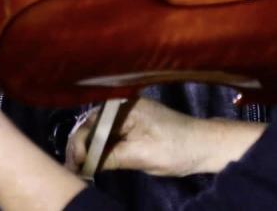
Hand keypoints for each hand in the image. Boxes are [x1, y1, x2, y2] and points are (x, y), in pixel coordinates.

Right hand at [65, 99, 256, 177]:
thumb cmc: (174, 147)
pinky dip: (100, 149)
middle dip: (79, 148)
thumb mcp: (139, 155)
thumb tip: (82, 164)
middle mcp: (120, 106)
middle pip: (90, 126)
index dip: (78, 146)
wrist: (204, 146)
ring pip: (98, 132)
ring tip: (78, 168)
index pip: (89, 124)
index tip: (74, 167)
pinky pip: (109, 135)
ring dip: (88, 150)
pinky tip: (93, 162)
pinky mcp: (132, 126)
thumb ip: (108, 156)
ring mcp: (126, 115)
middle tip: (72, 170)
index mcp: (122, 106)